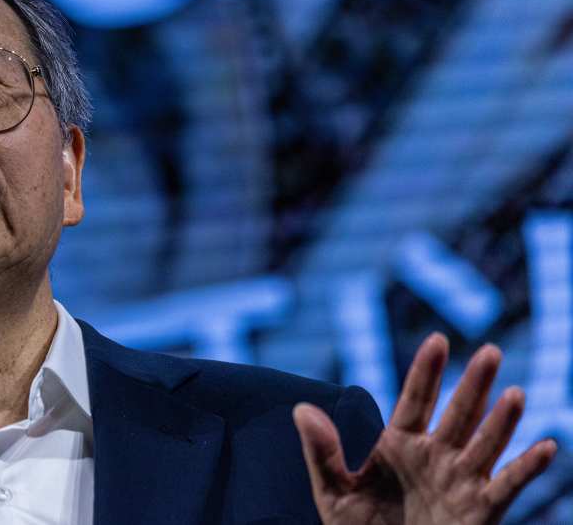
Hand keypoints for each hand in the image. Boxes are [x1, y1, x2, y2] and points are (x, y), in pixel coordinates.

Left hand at [293, 333, 557, 524]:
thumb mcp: (332, 490)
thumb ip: (322, 451)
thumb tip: (302, 409)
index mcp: (398, 444)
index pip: (415, 400)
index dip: (427, 372)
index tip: (438, 341)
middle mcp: (434, 456)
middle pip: (458, 414)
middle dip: (474, 385)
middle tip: (491, 352)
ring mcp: (459, 481)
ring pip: (485, 445)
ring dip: (501, 422)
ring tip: (514, 394)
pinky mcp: (479, 510)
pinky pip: (507, 486)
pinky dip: (526, 467)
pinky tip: (546, 447)